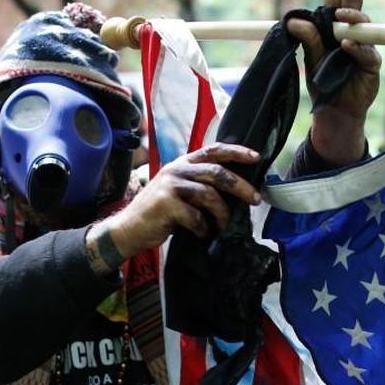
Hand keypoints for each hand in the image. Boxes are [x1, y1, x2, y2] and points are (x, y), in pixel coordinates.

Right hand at [86, 144, 260, 274]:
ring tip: (222, 226)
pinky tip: (201, 234)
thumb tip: (236, 190)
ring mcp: (170, 186)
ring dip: (222, 214)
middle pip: (217, 173)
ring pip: (210, 195)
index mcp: (182, 164)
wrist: (128, 229)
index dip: (236, 152)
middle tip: (256, 199)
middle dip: (241, 186)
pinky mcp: (166, 204)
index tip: (256, 157)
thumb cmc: (159, 213)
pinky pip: (196, 216)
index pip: (213, 150)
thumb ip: (200, 184)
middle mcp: (176, 170)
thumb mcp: (178, 191)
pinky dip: (203, 228)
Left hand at [287, 0, 380, 165]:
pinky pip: (366, 52)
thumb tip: (295, 22)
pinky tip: (347, 45)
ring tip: (341, 16)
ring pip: (362, 24)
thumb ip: (308, 40)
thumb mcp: (311, 60)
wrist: (335, 111)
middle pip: (354, 1)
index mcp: (334, 28)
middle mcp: (352, 32)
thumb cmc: (323, 83)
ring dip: (351, 17)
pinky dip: (356, 48)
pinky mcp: (371, 64)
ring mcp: (364, 46)